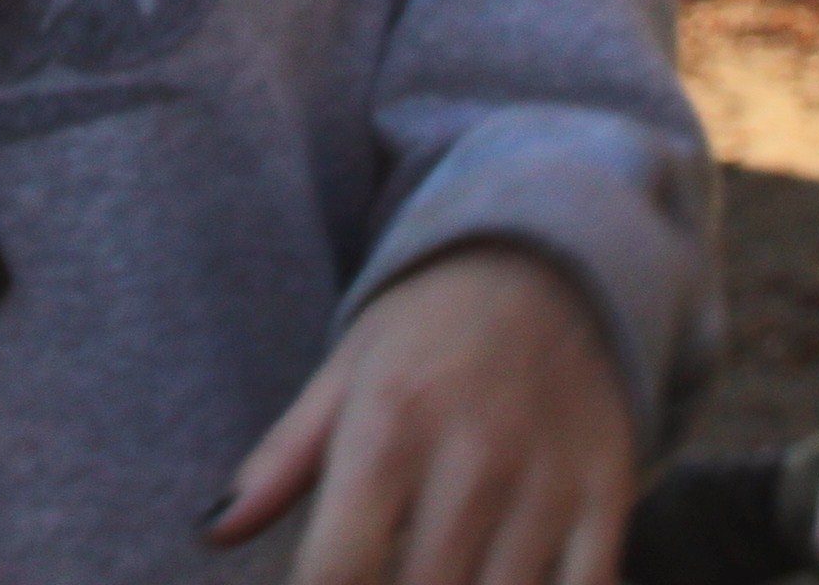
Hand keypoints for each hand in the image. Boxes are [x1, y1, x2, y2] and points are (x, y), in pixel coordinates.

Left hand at [205, 243, 632, 584]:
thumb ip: (280, 461)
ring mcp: (546, 480)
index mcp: (389, 423)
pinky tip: (501, 582)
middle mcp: (472, 454)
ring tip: (436, 571)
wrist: (547, 266)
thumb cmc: (425, 333)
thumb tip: (211, 531)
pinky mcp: (607, 495)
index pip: (340, 569)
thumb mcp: (344, 374)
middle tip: (380, 577)